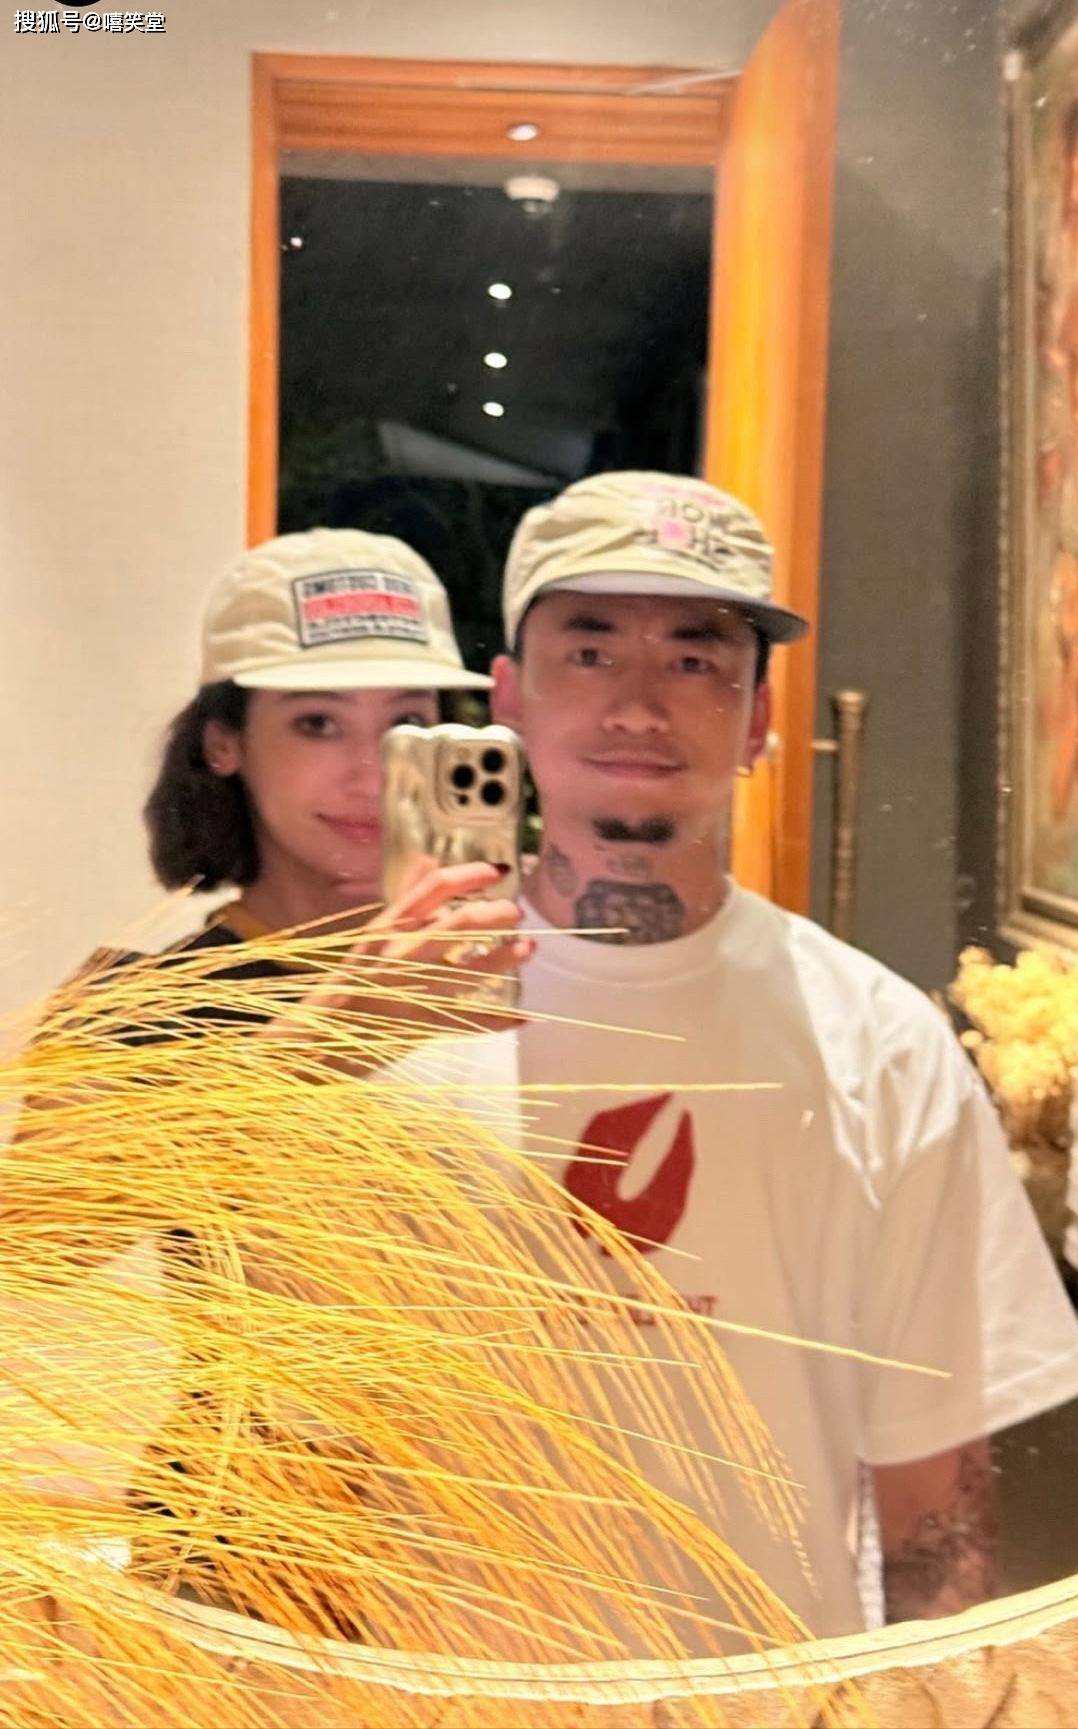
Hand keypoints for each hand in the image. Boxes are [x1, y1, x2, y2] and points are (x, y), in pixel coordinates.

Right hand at [276, 859, 532, 1060]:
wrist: (317, 1037)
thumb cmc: (349, 983)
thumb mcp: (372, 934)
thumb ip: (406, 899)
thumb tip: (429, 858)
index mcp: (386, 928)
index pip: (432, 890)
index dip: (469, 876)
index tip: (497, 871)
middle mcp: (399, 954)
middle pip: (459, 925)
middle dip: (496, 915)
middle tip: (516, 912)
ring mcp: (411, 991)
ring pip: (470, 969)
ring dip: (505, 957)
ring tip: (528, 948)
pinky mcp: (420, 1026)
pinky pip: (466, 1022)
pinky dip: (496, 1020)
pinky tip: (522, 1017)